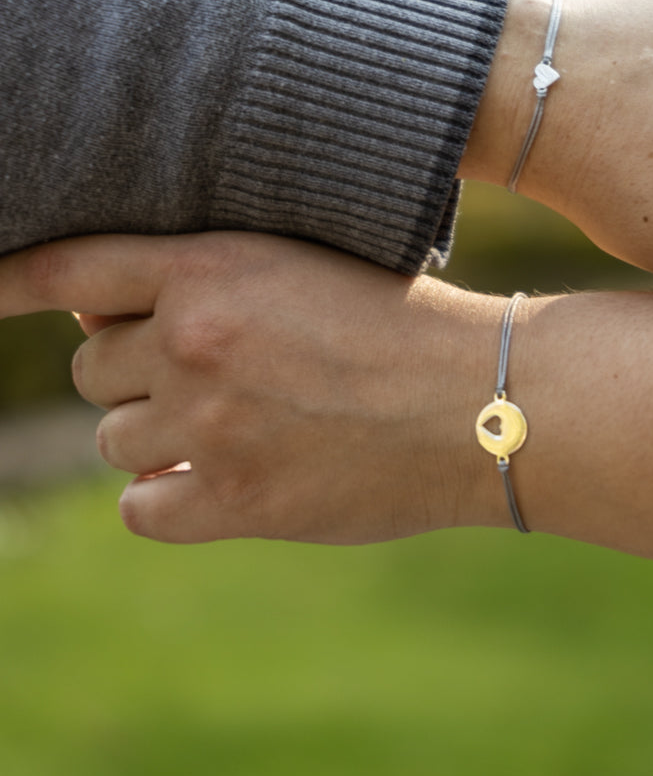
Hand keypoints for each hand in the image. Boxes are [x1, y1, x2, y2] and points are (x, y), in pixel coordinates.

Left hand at [0, 232, 652, 573]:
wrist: (484, 398)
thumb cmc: (408, 325)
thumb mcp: (312, 269)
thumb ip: (214, 285)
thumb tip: (121, 318)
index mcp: (214, 267)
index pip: (71, 269)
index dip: (12, 281)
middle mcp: (194, 342)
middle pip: (93, 368)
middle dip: (139, 372)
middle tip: (213, 375)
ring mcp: (209, 425)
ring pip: (116, 439)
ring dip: (162, 434)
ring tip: (239, 426)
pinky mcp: (233, 502)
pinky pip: (141, 507)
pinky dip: (168, 497)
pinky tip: (217, 482)